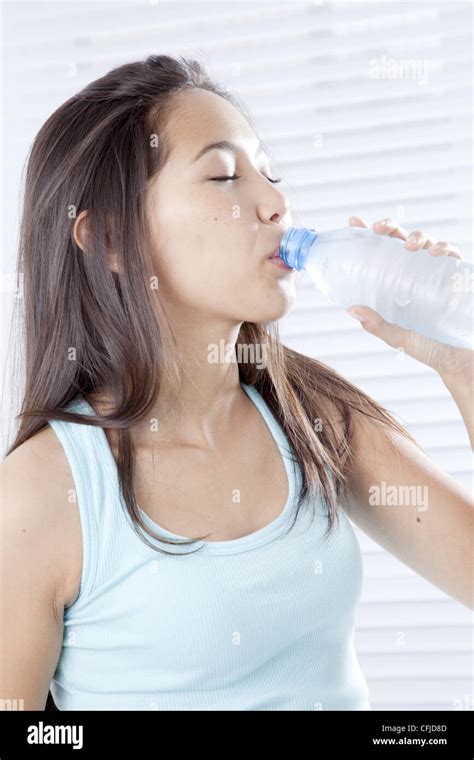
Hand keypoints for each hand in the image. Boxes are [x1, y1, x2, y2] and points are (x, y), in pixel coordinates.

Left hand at [345, 215, 472, 380]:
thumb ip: (376, 324)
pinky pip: (453, 254)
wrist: (456, 360)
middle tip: (378, 228)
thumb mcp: (396, 335)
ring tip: (410, 245)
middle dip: (390, 227)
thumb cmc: (426, 346)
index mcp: (397, 281)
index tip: (354, 221)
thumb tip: (351, 308)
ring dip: (418, 236)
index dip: (368, 234)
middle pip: (402, 239)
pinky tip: (436, 253)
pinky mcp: (457, 275)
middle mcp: (416, 271)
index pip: (381, 252)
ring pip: (427, 241)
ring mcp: (437, 271)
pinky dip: (445, 248)